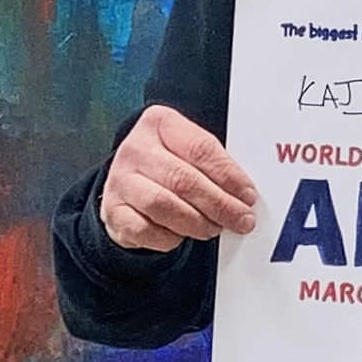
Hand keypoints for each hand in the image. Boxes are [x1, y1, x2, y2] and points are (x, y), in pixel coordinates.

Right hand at [99, 104, 258, 250]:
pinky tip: (181, 235)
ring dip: (197, 222)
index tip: (248, 194)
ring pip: (164, 205)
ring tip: (214, 228)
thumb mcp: (188, 151)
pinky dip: (169, 237)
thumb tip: (245, 193)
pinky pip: (145, 230)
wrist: (128, 182)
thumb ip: (215, 164)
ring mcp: (120, 180)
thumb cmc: (168, 164)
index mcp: (160, 123)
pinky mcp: (113, 210)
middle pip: (184, 180)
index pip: (201, 148)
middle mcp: (136, 149)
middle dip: (220, 204)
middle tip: (241, 219)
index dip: (229, 175)